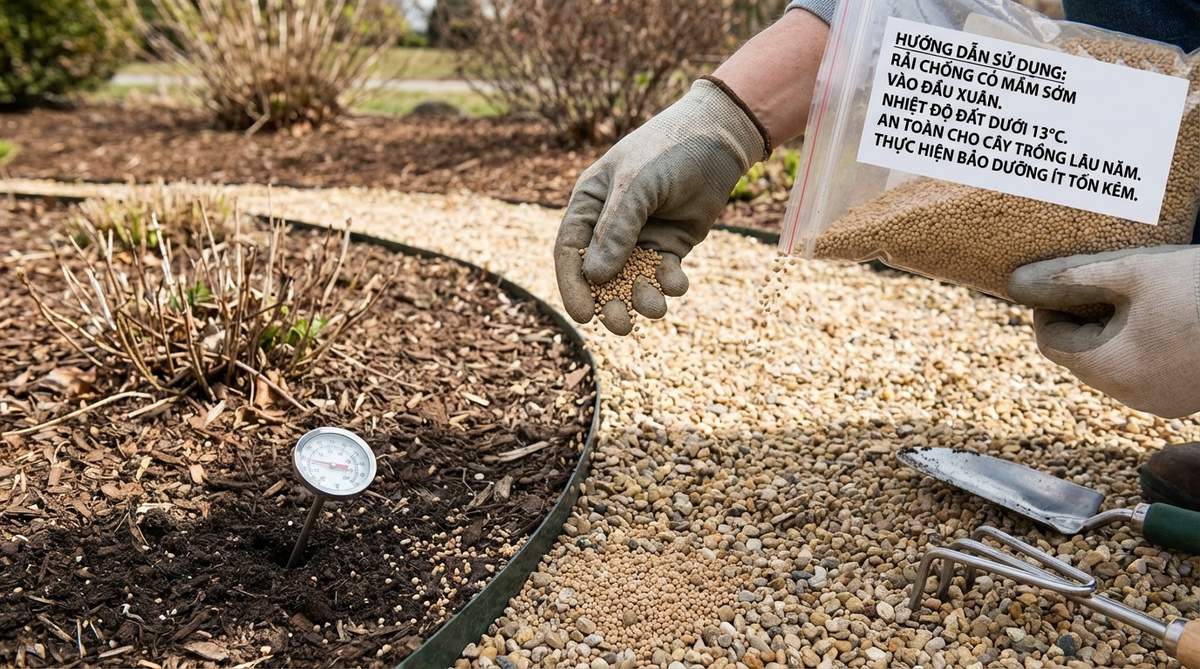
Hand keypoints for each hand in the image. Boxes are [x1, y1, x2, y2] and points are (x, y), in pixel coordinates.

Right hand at [554, 79, 765, 334]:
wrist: (718, 138)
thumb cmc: (668, 151)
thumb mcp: (637, 186)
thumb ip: (616, 230)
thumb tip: (595, 277)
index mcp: (589, 204)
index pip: (570, 251)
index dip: (574, 286)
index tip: (583, 316)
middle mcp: (610, 224)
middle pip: (600, 274)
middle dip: (609, 302)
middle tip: (621, 326)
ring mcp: (641, 235)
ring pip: (632, 279)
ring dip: (641, 297)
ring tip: (656, 309)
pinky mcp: (670, 243)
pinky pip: (662, 273)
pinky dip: (668, 283)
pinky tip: (677, 283)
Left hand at [1008, 246, 1199, 417]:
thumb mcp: (1131, 272)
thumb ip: (1069, 278)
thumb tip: (1018, 282)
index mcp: (1106, 367)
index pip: (1049, 341)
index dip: (1050, 308)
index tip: (1066, 280)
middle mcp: (1128, 394)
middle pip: (1079, 356)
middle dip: (1083, 318)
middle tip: (1104, 282)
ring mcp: (1158, 402)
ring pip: (1111, 365)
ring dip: (1113, 331)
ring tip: (1139, 296)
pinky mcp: (1182, 398)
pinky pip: (1143, 373)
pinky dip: (1141, 346)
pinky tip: (1164, 316)